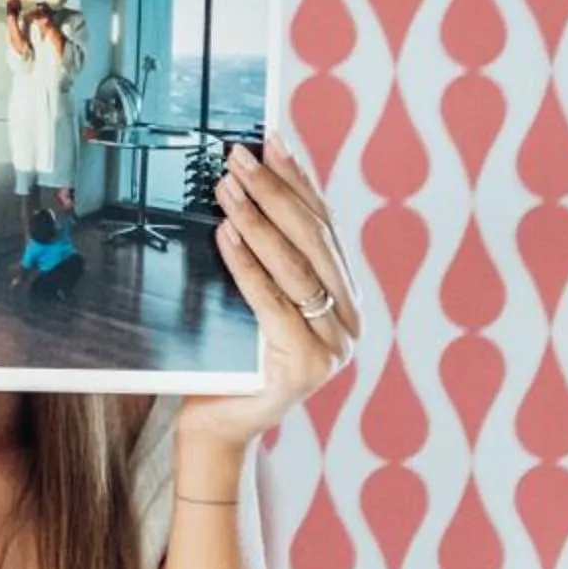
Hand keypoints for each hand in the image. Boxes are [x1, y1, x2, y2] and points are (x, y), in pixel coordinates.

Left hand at [183, 141, 362, 453]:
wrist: (217, 429)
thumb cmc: (229, 360)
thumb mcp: (253, 303)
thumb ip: (268, 261)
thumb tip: (249, 186)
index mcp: (346, 301)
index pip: (324, 227)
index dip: (300, 180)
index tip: (274, 140)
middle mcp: (350, 322)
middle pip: (312, 241)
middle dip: (275, 192)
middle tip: (239, 156)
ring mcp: (335, 347)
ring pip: (294, 268)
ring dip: (257, 220)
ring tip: (227, 186)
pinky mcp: (307, 366)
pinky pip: (271, 302)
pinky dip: (247, 265)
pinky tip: (226, 234)